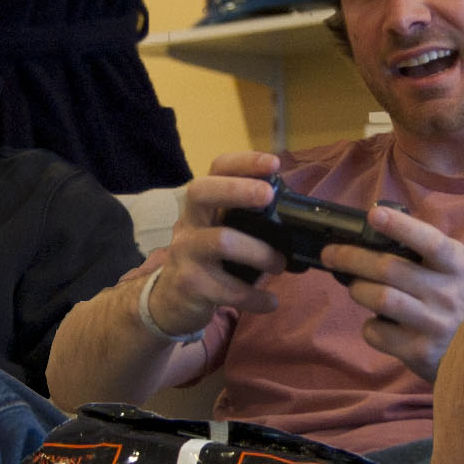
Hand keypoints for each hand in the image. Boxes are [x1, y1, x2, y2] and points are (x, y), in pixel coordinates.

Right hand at [147, 152, 288, 337]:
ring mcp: (185, 252)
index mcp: (202, 205)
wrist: (170, 301)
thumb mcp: (219, 231)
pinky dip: (255, 297)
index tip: (274, 164)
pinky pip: (227, 289)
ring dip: (259, 252)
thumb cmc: (207, 260)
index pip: (216, 169)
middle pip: (203, 192)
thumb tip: (292, 210)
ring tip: (279, 265)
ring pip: (221, 241)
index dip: (244, 162)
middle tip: (269, 196)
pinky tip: (271, 302)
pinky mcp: (190, 283)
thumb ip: (245, 218)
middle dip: (238, 189)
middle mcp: (189, 222)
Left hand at [322, 205, 463, 383]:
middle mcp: (447, 294)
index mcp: (459, 266)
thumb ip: (431, 251)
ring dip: (358, 290)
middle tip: (331, 254)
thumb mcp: (461, 269)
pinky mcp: (419, 352)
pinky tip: (379, 322)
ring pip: (379, 299)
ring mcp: (434, 325)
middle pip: (389, 269)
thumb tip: (381, 226)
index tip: (375, 215)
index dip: (400, 227)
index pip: (429, 242)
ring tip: (357, 287)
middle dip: (351, 257)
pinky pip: (377, 332)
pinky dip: (370, 325)